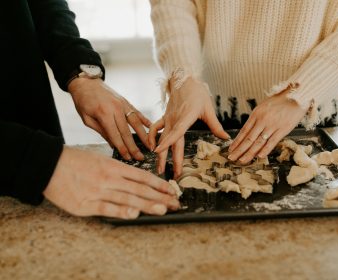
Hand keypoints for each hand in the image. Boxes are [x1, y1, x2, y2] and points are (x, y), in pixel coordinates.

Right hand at [43, 146, 179, 218]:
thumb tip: (135, 182)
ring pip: (128, 198)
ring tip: (164, 209)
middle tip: (175, 202)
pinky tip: (135, 214)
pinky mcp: (86, 204)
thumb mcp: (99, 160)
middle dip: (160, 196)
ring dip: (147, 204)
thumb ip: (117, 171)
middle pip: (140, 188)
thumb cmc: (76, 161)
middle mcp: (110, 178)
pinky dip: (122, 211)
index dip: (159, 184)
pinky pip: (107, 208)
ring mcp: (99, 191)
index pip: (142, 177)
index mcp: (114, 166)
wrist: (49, 164)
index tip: (171, 190)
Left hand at [68, 78, 151, 160]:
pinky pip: (137, 112)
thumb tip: (113, 145)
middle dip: (134, 146)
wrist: (86, 82)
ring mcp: (123, 104)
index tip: (128, 158)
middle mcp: (116, 109)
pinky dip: (145, 120)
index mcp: (104, 114)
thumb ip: (101, 131)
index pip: (115, 135)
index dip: (122, 148)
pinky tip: (151, 128)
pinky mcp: (126, 102)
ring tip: (150, 146)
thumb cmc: (83, 101)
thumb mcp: (87, 119)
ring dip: (144, 135)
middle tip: (140, 157)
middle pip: (127, 131)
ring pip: (136, 122)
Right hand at [148, 77, 229, 177]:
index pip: (176, 132)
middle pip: (169, 141)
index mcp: (186, 117)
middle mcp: (174, 119)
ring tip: (159, 167)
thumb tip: (226, 138)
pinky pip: (155, 128)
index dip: (167, 142)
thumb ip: (215, 125)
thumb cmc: (197, 93)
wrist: (183, 78)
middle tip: (168, 174)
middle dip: (167, 158)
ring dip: (159, 153)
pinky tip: (152, 148)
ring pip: (160, 138)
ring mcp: (168, 119)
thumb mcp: (208, 108)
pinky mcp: (165, 117)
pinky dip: (151, 138)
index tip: (159, 152)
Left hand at [228, 89, 308, 163]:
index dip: (236, 142)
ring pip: (258, 142)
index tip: (230, 150)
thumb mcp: (263, 107)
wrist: (297, 95)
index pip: (243, 131)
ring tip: (242, 161)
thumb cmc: (280, 101)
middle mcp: (262, 120)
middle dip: (239, 150)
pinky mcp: (283, 129)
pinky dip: (265, 150)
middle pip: (248, 139)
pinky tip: (259, 157)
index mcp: (256, 114)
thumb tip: (248, 131)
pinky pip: (272, 142)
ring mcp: (272, 125)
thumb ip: (256, 119)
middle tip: (231, 158)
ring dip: (249, 153)